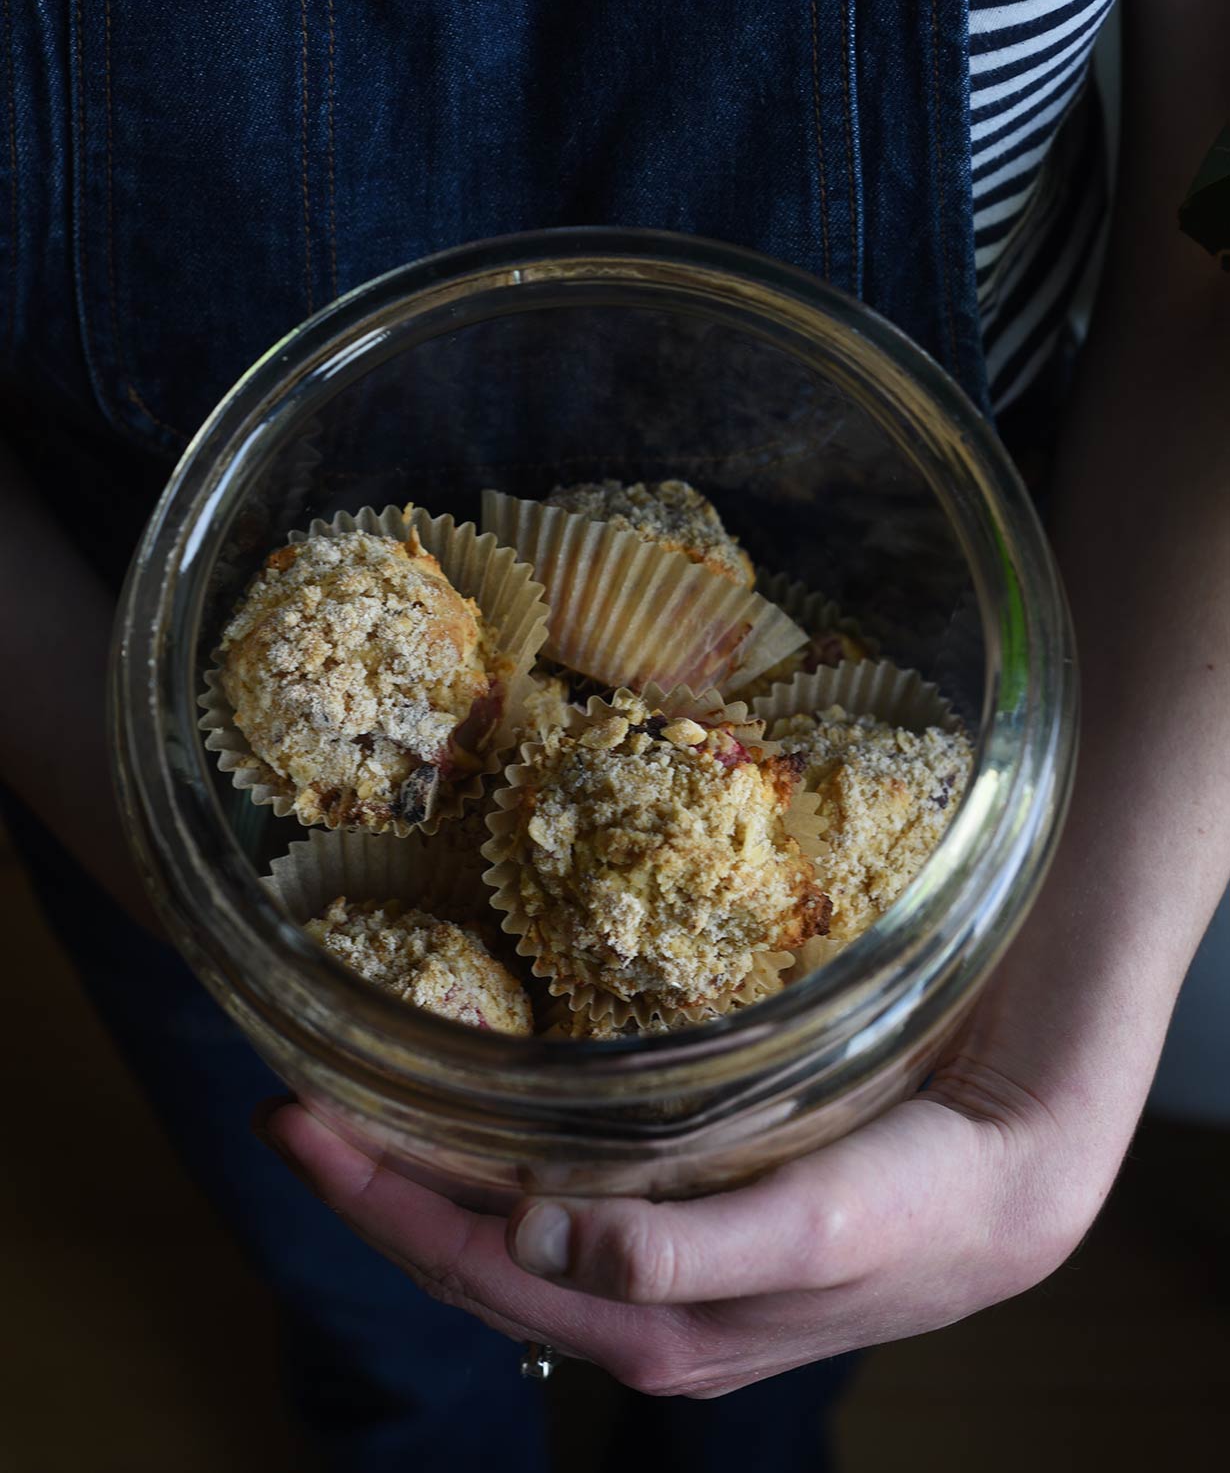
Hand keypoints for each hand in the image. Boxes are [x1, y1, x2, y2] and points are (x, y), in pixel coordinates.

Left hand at [256, 978, 1140, 1397]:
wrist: (1003, 1181)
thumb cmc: (913, 1207)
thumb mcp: (809, 1234)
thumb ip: (681, 1252)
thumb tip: (540, 1240)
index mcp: (650, 1329)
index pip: (476, 1273)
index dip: (381, 1205)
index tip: (302, 1123)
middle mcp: (637, 1310)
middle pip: (472, 1260)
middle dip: (377, 1187)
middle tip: (297, 1102)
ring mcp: (658, 1272)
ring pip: (507, 1234)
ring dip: (427, 1173)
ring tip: (362, 1102)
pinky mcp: (685, 1227)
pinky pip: (559, 1202)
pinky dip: (497, 1161)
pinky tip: (476, 1116)